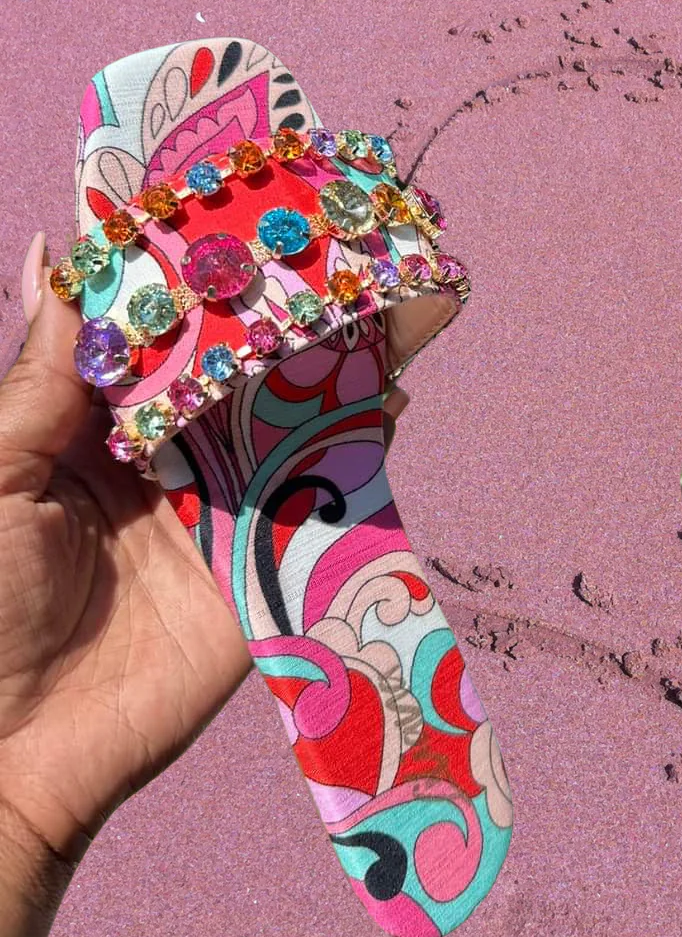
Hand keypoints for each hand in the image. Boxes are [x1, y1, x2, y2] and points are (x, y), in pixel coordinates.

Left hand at [0, 234, 409, 862]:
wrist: (14, 748)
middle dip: (278, 299)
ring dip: (331, 357)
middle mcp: (168, 452)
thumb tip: (56, 249)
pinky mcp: (265, 561)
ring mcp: (223, 504)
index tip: (221, 187)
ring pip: (286, 415)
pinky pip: (319, 495)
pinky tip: (389, 394)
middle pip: (234, 362)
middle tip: (326, 224)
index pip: (155, 327)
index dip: (186, 263)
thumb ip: (42, 372)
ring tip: (376, 287)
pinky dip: (359, 446)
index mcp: (95, 422)